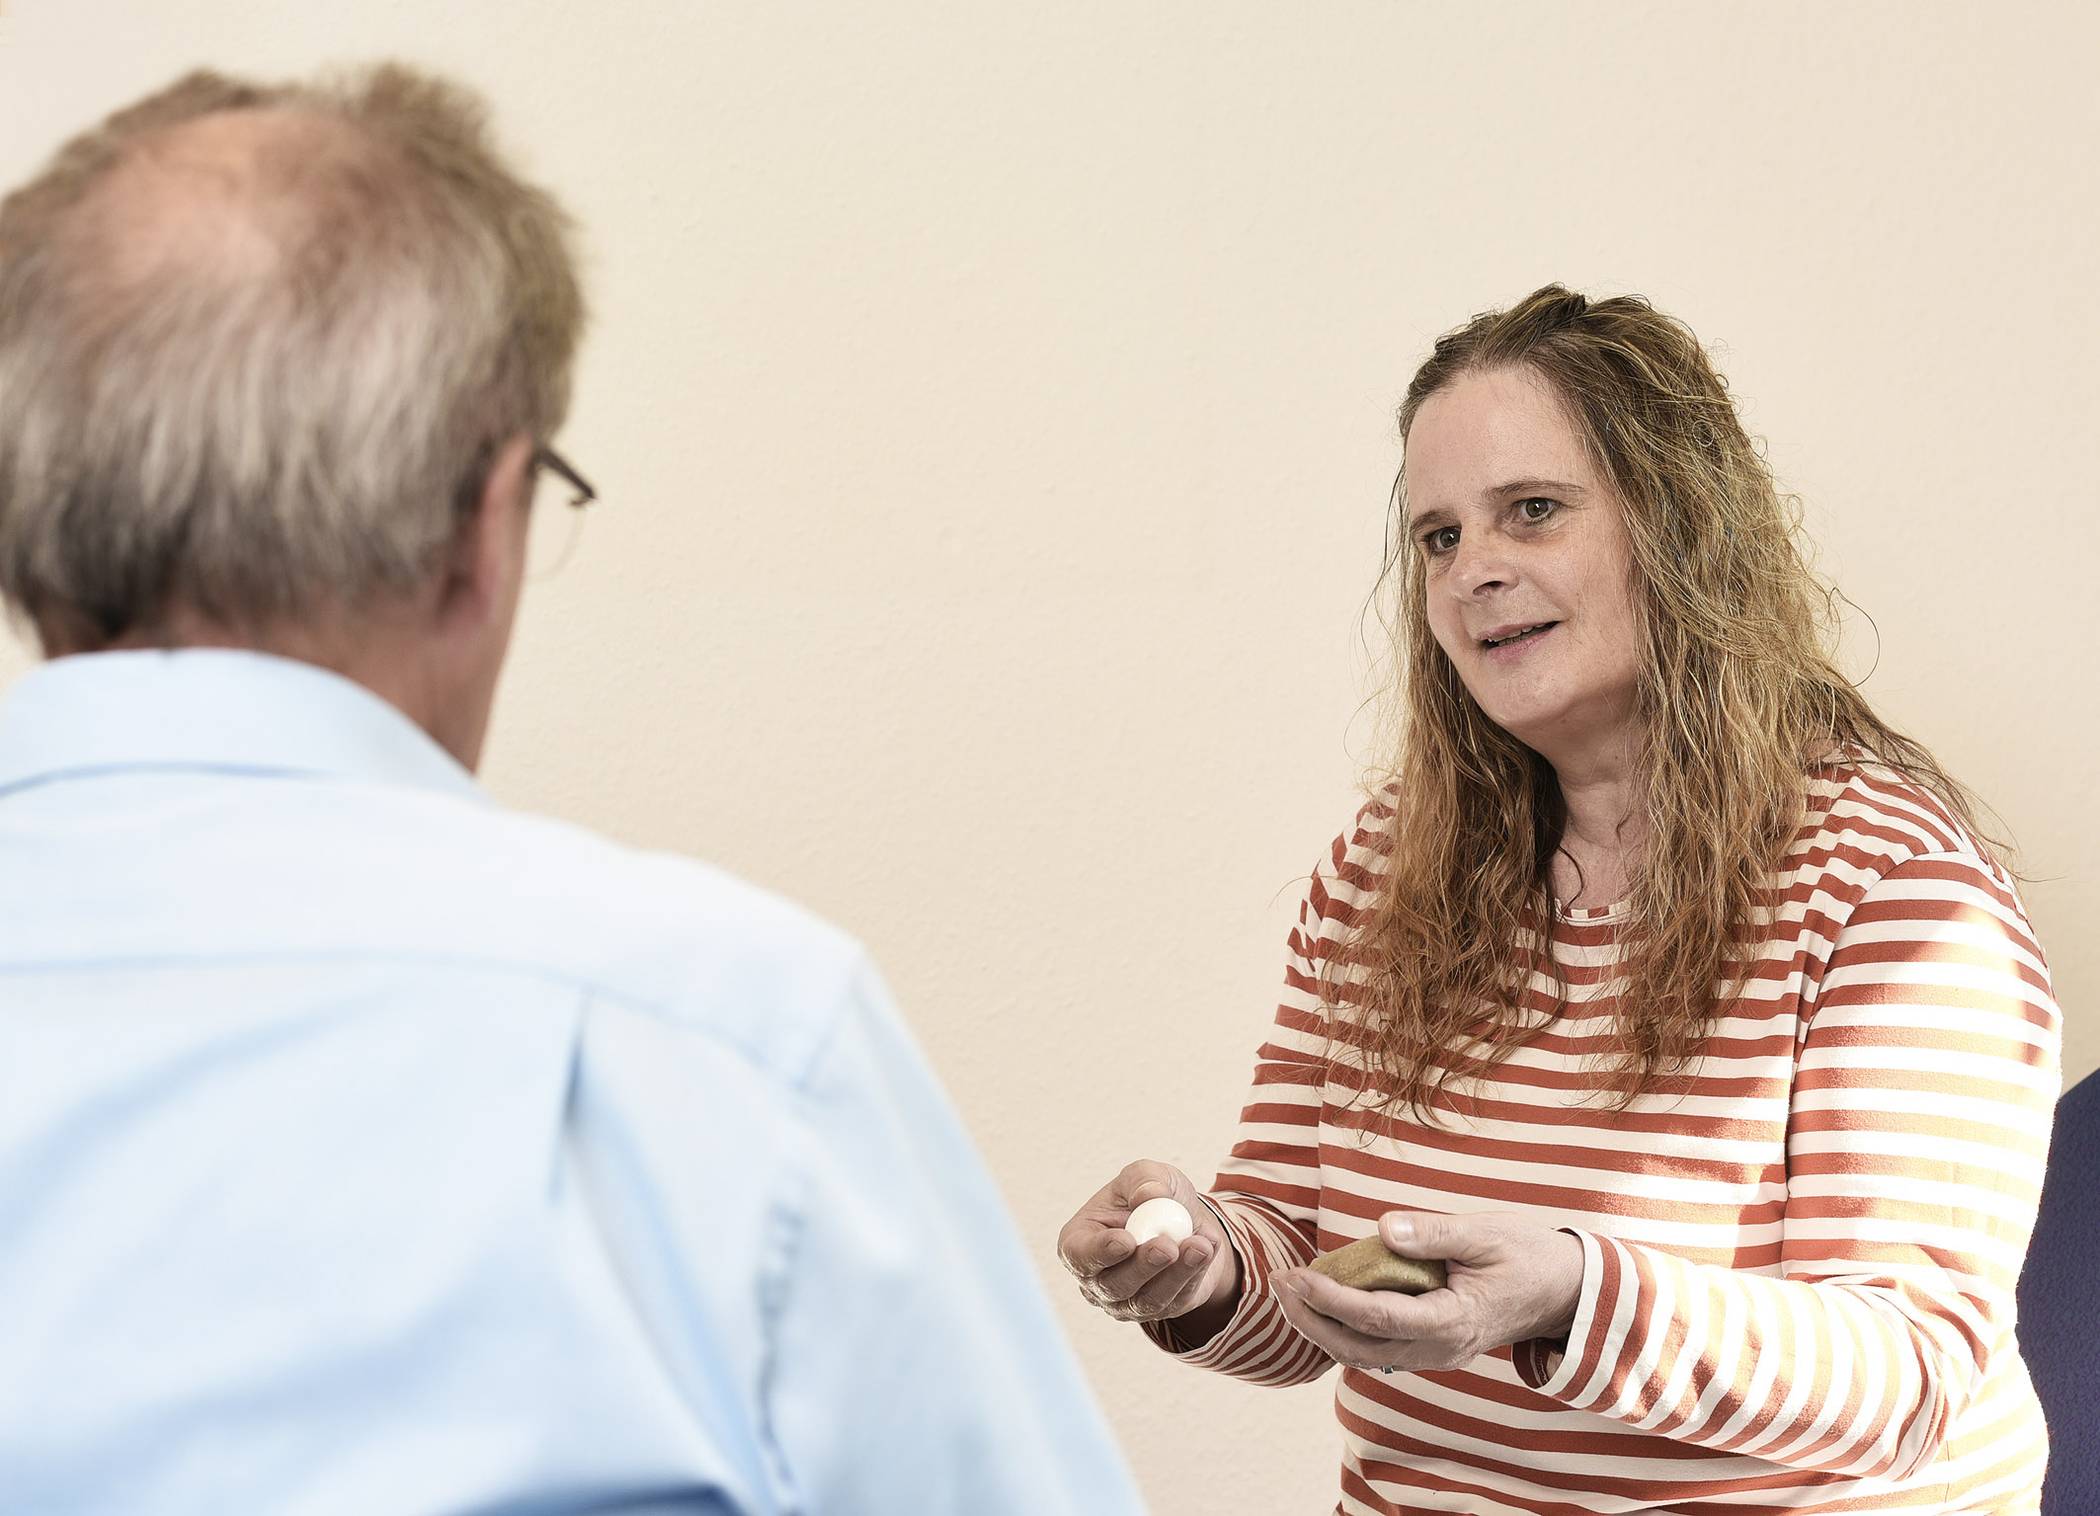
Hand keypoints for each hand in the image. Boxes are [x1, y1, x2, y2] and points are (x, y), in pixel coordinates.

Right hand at [1055, 1160, 1236, 1325]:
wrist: (1185, 1221)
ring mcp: (1126, 1302)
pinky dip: (1194, 1275)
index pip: (1079, 1255)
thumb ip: (1144, 1180)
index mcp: (1080, 1240)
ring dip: (1176, 1274)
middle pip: (1115, 1285)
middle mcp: (1097, 1279)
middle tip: (1167, 1246)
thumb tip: (1148, 1197)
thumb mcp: (1148, 1174)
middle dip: (1143, 1266)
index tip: (1126, 1240)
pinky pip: (1176, 1301)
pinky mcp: (1160, 1311)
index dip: (1100, 1252)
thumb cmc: (1153, 1196)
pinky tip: (1207, 1248)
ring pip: (1148, 1300)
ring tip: (1199, 1246)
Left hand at [1275, 1211, 1583, 1374]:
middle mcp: (1439, 1349)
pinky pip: (1378, 1351)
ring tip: (1290, 1294)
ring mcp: (1435, 1355)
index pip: (1376, 1319)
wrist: (1564, 1291)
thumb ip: (1433, 1232)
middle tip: (1278, 1284)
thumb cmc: (1526, 1255)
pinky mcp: (1431, 1349)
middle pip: (1359, 1348)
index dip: (1331, 1300)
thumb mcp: (1484, 1232)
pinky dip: (1345, 1332)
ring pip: (1364, 1356)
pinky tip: (1323, 1305)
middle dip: (1312, 1319)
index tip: (1297, 1276)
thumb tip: (1383, 1227)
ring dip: (1322, 1329)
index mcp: (1451, 1322)